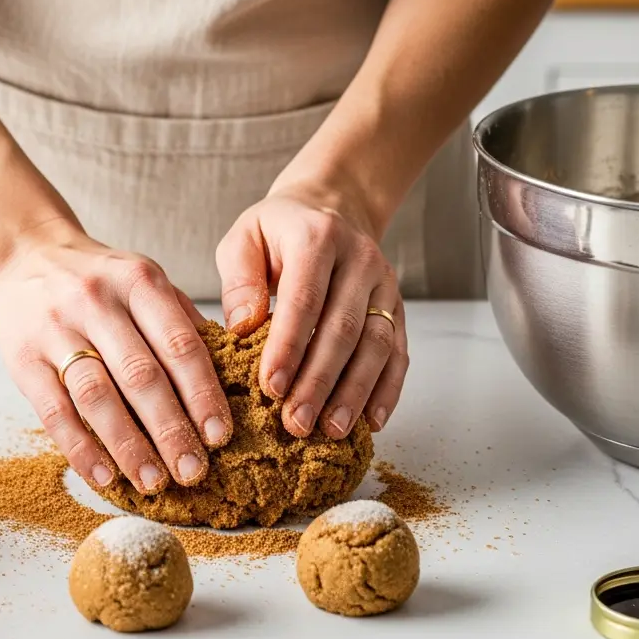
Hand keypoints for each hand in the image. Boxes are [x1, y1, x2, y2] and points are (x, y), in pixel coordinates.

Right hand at [0, 235, 231, 493]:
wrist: (24, 255)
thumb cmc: (100, 280)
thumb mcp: (144, 280)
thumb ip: (182, 322)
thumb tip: (232, 377)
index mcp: (138, 280)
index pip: (179, 344)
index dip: (202, 393)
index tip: (220, 436)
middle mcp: (96, 301)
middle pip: (140, 375)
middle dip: (171, 429)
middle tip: (194, 471)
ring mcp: (55, 329)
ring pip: (97, 396)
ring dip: (128, 445)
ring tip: (153, 481)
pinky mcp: (22, 358)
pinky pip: (53, 411)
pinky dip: (81, 448)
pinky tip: (104, 476)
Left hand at [216, 192, 407, 438]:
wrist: (331, 207)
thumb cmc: (278, 231)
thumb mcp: (245, 237)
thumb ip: (239, 279)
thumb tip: (244, 327)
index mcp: (317, 238)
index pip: (305, 298)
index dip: (290, 346)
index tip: (271, 388)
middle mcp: (360, 259)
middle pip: (344, 328)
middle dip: (320, 381)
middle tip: (297, 423)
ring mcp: (384, 285)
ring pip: (377, 345)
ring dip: (355, 393)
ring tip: (332, 431)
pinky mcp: (397, 307)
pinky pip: (399, 352)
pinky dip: (387, 390)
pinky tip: (371, 422)